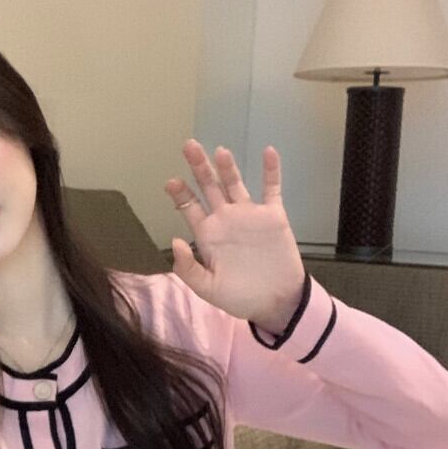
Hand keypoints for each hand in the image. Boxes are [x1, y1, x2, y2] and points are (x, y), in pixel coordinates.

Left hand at [165, 141, 305, 333]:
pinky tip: (268, 152)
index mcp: (208, 235)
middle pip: (209, 187)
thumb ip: (189, 268)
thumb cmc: (240, 297)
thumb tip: (175, 241)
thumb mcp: (208, 289)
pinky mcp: (273, 217)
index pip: (189, 207)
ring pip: (236, 184)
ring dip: (228, 167)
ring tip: (220, 152)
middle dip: (199, 167)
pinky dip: (271, 171)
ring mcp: (249, 216)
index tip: (171, 182)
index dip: (180, 193)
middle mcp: (226, 220)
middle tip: (189, 145)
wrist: (276, 302)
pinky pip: (272, 189)